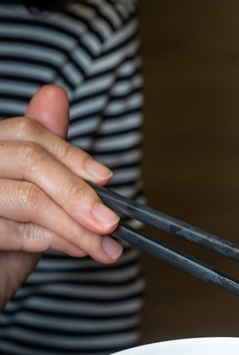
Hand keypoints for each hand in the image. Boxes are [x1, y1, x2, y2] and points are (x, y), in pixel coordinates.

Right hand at [0, 85, 122, 305]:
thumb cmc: (0, 250)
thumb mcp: (30, 205)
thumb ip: (45, 166)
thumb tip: (59, 105)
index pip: (26, 132)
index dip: (71, 154)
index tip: (106, 178)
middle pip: (30, 158)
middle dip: (78, 192)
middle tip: (111, 222)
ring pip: (30, 197)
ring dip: (75, 225)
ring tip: (102, 246)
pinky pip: (14, 230)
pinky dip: (54, 241)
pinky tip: (75, 250)